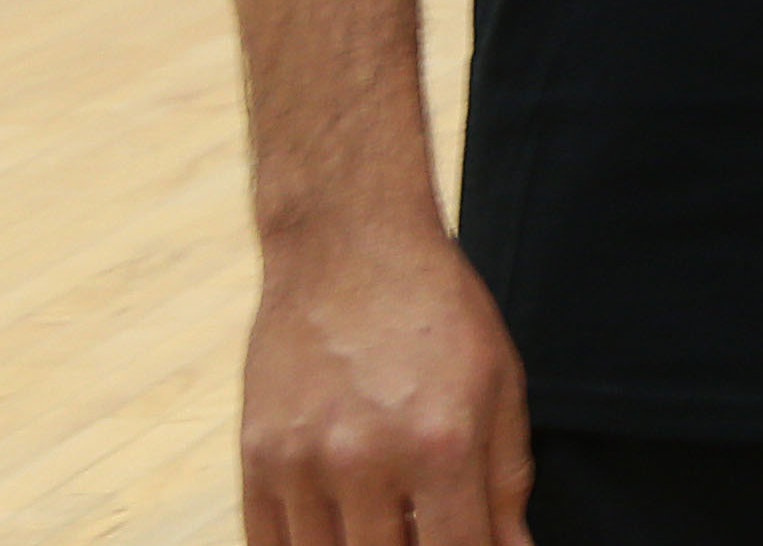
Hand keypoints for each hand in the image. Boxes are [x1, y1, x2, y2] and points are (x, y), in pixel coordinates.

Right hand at [242, 221, 531, 544]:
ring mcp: (301, 464)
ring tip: (386, 526)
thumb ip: (507, 478)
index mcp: (440, 444)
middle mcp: (365, 461)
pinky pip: (266, 545)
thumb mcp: (500, 381)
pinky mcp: (254, 458)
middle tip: (426, 529)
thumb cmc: (437, 308)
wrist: (347, 245)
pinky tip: (334, 534)